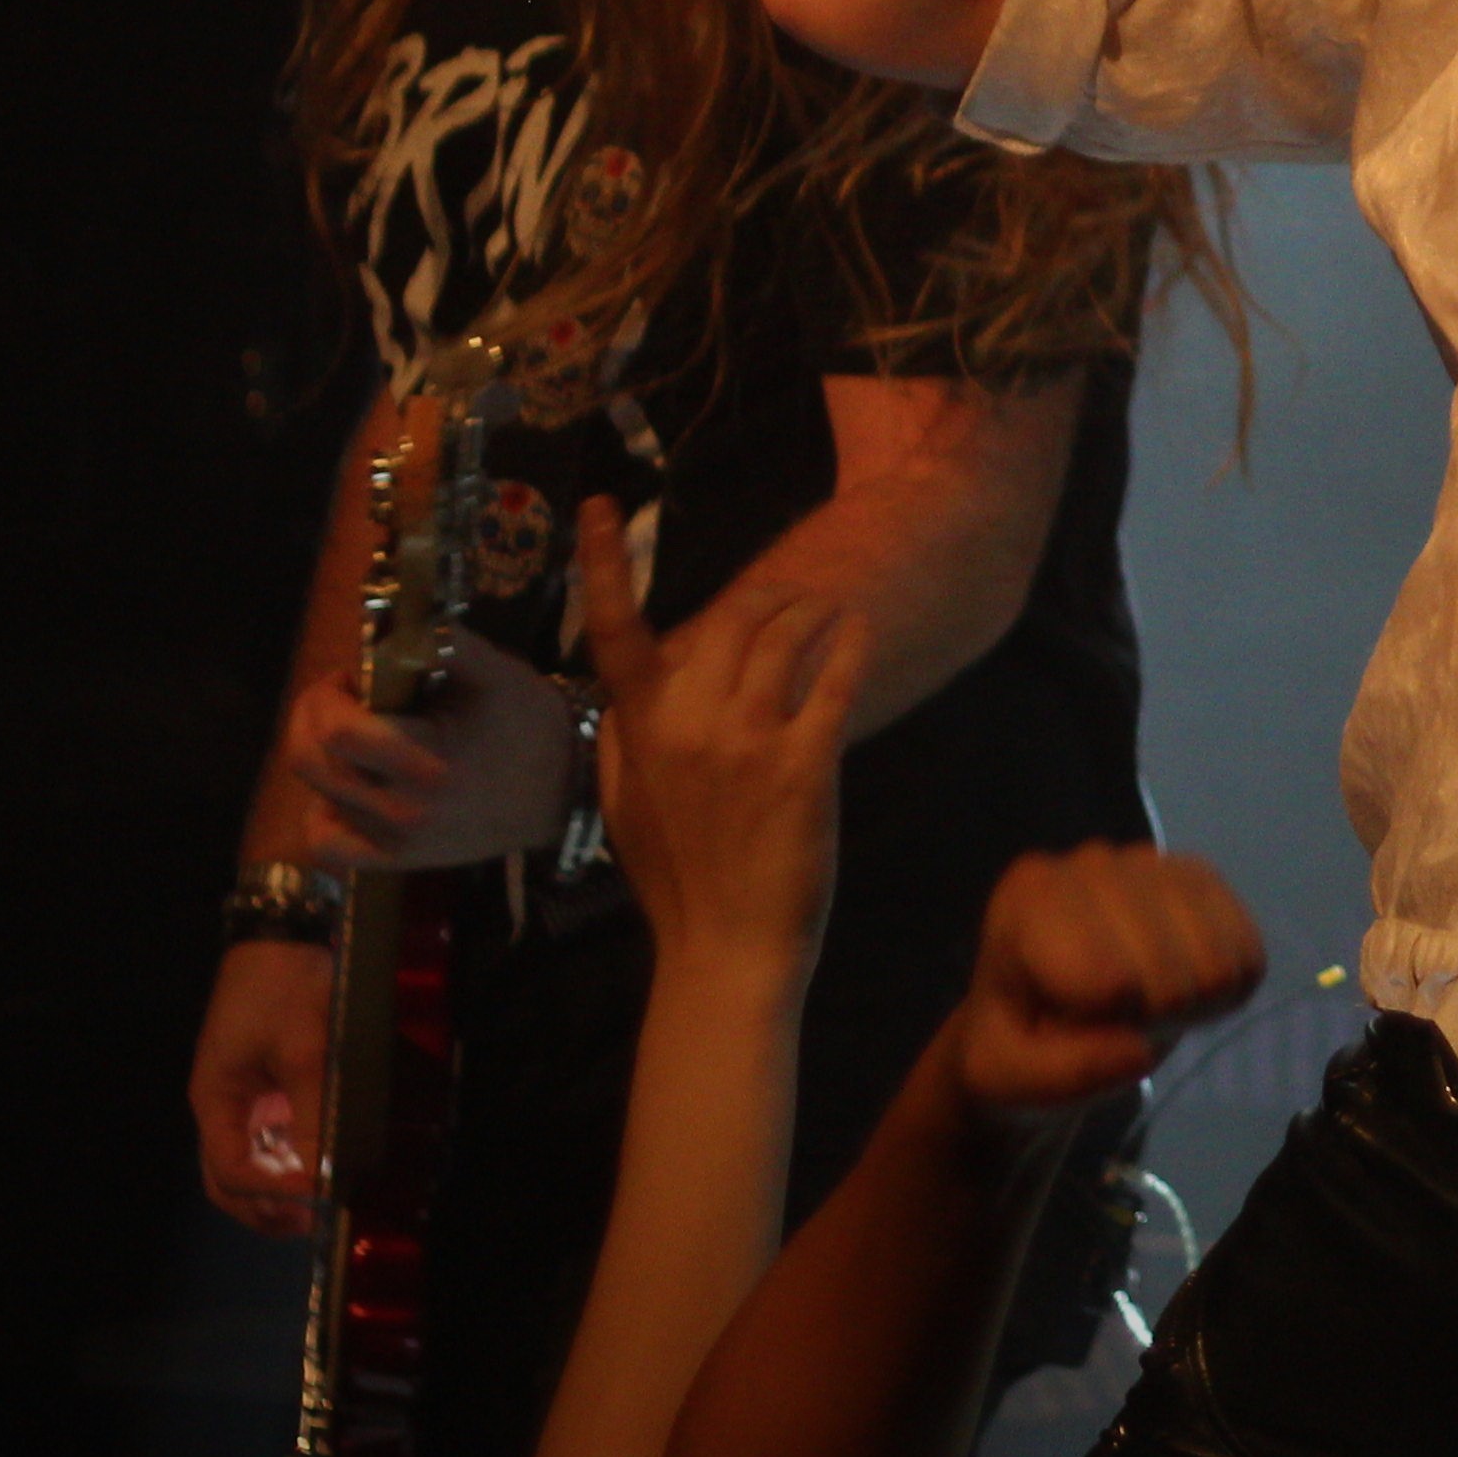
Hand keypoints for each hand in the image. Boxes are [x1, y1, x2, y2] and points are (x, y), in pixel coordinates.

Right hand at [190, 936, 331, 1236]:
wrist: (283, 934)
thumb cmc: (286, 989)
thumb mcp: (308, 1052)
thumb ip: (314, 1115)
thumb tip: (325, 1172)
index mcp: (216, 1101)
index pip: (230, 1173)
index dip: (270, 1194)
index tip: (313, 1198)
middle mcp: (219, 1105)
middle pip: (227, 1178)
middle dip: (266, 1206)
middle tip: (314, 1219)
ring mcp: (237, 1095)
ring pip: (245, 1160)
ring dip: (276, 1186)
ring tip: (318, 1199)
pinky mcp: (259, 1083)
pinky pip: (264, 1135)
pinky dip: (286, 1156)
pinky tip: (316, 1161)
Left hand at [283, 625, 573, 868]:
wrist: (567, 789)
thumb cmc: (531, 725)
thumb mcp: (496, 671)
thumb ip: (440, 640)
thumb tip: (390, 614)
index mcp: (427, 761)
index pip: (337, 732)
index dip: (326, 696)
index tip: (350, 676)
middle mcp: (403, 810)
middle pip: (310, 763)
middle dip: (311, 718)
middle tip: (342, 697)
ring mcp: (396, 841)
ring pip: (317, 794)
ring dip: (323, 754)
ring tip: (356, 734)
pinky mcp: (398, 860)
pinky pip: (329, 845)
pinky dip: (324, 814)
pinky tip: (347, 790)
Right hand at [586, 505, 860, 972]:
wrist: (728, 950)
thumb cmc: (677, 883)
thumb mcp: (625, 809)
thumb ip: (623, 742)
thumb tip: (622, 695)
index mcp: (638, 732)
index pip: (614, 633)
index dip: (603, 565)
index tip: (599, 506)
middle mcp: (687, 725)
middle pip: (729, 619)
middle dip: (767, 596)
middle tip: (791, 596)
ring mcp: (745, 742)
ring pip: (783, 637)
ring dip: (812, 610)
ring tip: (829, 609)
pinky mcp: (803, 763)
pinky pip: (831, 680)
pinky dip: (847, 645)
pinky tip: (858, 631)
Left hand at [947, 846, 1263, 1124]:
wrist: (1041, 1018)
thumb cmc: (1016, 1044)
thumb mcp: (1012, 1078)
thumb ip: (1065, 1073)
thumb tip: (1137, 1051)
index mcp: (1029, 901)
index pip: (1106, 974)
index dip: (1108, 1022)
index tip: (1079, 1026)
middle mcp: (1089, 864)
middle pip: (1166, 967)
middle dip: (1151, 1014)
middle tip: (1116, 1018)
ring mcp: (1148, 861)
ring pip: (1214, 955)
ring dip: (1193, 1001)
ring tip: (1148, 1002)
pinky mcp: (1195, 876)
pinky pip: (1246, 943)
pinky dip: (1229, 984)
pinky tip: (1186, 985)